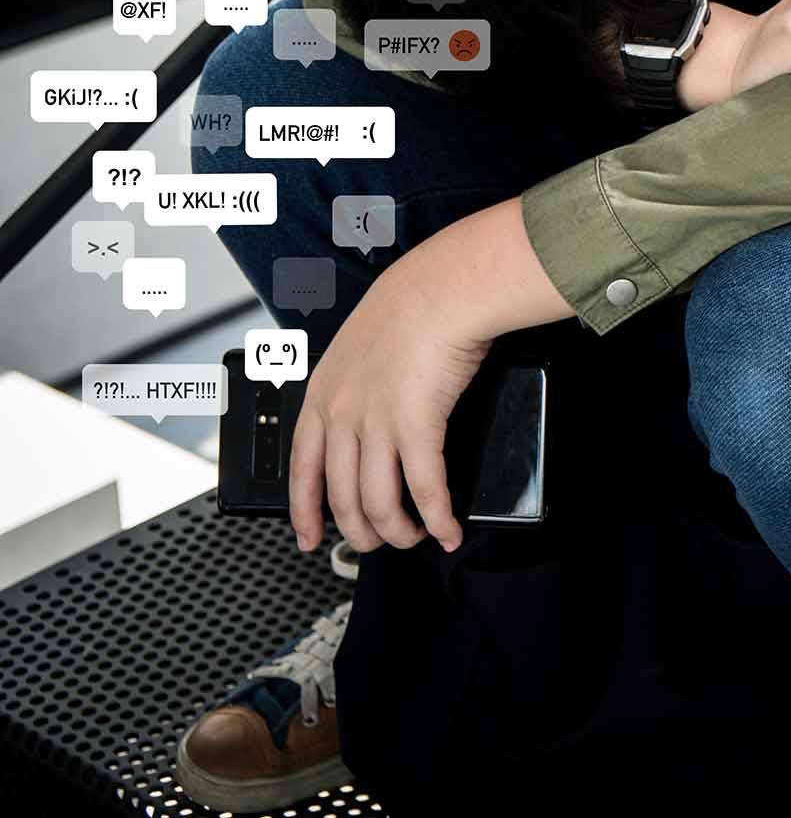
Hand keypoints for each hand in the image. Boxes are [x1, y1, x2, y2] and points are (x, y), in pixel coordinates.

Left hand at [288, 200, 572, 554]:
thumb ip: (359, 383)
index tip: (309, 538)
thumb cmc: (413, 305)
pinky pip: (424, 489)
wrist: (441, 288)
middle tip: (380, 542)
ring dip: (400, 531)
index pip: (302, 469)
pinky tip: (448, 529)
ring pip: (379, 503)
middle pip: (342, 497)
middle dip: (362, 531)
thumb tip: (376, 413)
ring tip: (417, 538)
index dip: (304, 512)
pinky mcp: (417, 427)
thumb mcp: (362, 346)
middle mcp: (343, 414)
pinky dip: (438, 517)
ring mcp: (376, 423)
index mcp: (323, 395)